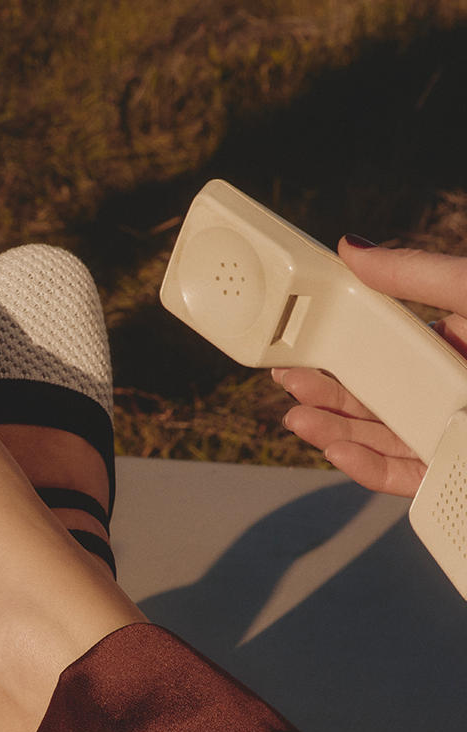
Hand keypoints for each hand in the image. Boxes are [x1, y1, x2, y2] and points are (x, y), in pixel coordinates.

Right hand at [272, 240, 466, 496]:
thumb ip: (415, 275)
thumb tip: (354, 250)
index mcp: (461, 341)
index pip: (389, 346)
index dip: (343, 347)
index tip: (305, 343)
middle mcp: (455, 388)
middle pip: (379, 394)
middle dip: (329, 391)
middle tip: (289, 382)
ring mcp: (457, 430)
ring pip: (386, 437)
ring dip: (337, 430)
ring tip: (299, 417)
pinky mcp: (459, 468)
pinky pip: (409, 474)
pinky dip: (369, 467)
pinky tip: (338, 448)